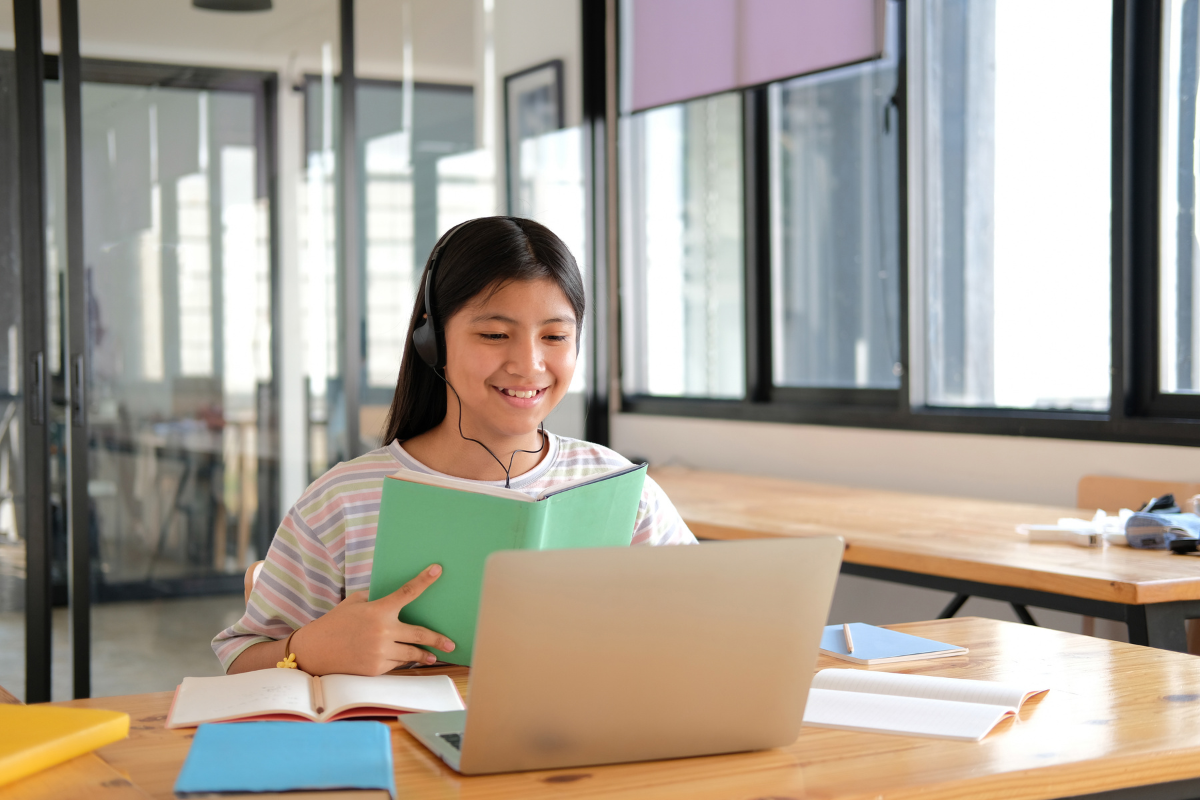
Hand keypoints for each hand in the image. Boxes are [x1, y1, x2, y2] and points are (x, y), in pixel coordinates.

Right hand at [289, 564, 454, 675]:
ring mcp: (380, 652)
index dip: (424, 580)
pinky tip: (403, 660)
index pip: (407, 592)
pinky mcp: (376, 668)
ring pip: (410, 653)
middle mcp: (383, 631)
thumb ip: (375, 601)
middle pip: (420, 634)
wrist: (314, 651)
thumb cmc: (335, 624)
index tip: (438, 570)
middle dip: (438, 639)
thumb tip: (394, 600)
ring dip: (423, 655)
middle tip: (450, 643)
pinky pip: (396, 664)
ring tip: (432, 656)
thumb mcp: (354, 604)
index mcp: (378, 610)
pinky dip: (400, 660)